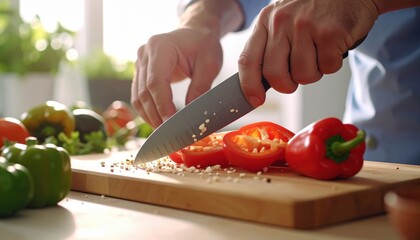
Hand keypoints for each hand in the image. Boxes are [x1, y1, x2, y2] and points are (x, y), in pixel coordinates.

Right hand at [131, 28, 222, 127]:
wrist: (195, 32)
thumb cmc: (203, 45)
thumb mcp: (209, 65)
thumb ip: (200, 89)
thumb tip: (192, 116)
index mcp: (161, 47)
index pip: (156, 82)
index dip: (162, 106)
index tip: (172, 125)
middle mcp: (145, 54)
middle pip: (144, 92)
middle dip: (156, 116)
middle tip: (170, 136)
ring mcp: (140, 63)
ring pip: (138, 97)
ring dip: (150, 117)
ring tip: (165, 133)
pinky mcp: (140, 72)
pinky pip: (139, 95)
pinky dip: (148, 111)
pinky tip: (158, 123)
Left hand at [238, 0, 378, 106]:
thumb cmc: (316, 9)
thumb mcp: (283, 18)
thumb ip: (270, 45)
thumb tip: (259, 82)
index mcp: (266, 20)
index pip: (247, 59)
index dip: (249, 85)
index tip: (255, 100)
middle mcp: (281, 21)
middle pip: (274, 74)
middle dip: (286, 84)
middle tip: (297, 75)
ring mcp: (305, 26)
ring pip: (302, 75)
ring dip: (313, 72)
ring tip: (319, 52)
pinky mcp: (329, 33)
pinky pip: (327, 68)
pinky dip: (332, 63)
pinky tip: (333, 45)